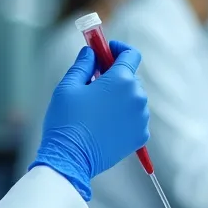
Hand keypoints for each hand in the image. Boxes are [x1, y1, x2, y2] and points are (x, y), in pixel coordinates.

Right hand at [32, 42, 148, 199]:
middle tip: (95, 80)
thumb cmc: (66, 120)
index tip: (107, 49)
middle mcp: (137, 97)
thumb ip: (83, 64)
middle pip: (131, 77)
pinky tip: (105, 122)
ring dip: (120, 97)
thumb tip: (91, 52)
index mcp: (121, 80)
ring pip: (133, 98)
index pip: (131, 54)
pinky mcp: (141, 136)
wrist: (71, 159)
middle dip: (115, 74)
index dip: (118, 49)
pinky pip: (135, 118)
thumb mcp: (68, 86)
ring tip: (97, 107)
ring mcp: (141, 118)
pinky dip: (124, 116)